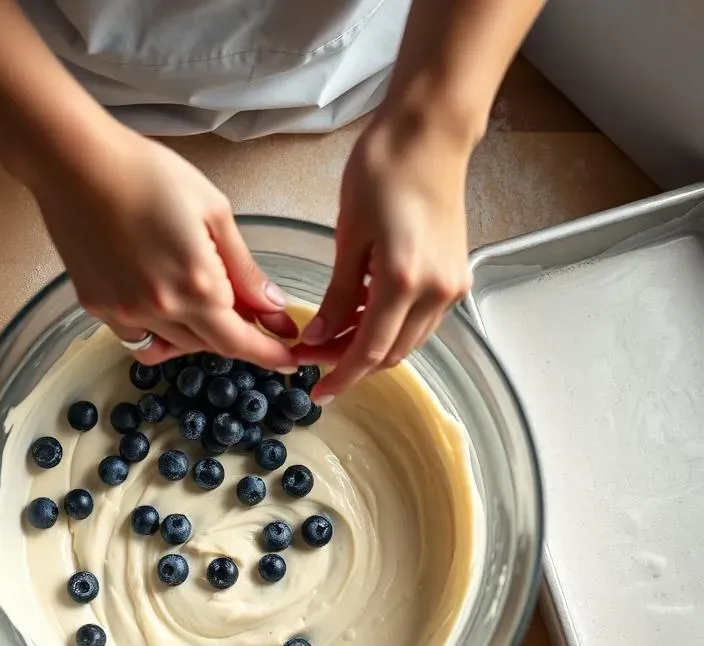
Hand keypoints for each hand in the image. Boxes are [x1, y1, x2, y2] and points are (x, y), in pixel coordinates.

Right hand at [30, 128, 297, 367]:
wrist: (74, 163)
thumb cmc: (147, 174)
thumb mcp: (213, 212)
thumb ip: (244, 268)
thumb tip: (272, 307)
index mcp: (197, 286)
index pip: (241, 340)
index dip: (269, 355)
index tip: (288, 362)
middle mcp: (162, 310)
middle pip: (210, 345)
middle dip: (235, 336)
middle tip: (251, 315)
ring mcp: (125, 314)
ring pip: (175, 346)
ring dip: (198, 333)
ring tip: (201, 299)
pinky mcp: (98, 309)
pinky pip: (138, 337)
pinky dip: (158, 330)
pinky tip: (161, 302)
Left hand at [299, 110, 473, 399]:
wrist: (430, 132)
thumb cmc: (385, 168)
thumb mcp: (349, 235)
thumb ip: (337, 295)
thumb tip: (318, 335)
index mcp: (404, 281)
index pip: (369, 350)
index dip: (341, 376)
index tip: (317, 390)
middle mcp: (436, 291)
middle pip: (390, 353)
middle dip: (350, 363)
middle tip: (312, 357)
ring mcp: (451, 286)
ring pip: (407, 341)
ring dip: (370, 347)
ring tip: (331, 337)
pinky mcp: (455, 276)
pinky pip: (420, 321)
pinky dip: (390, 327)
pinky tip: (361, 315)